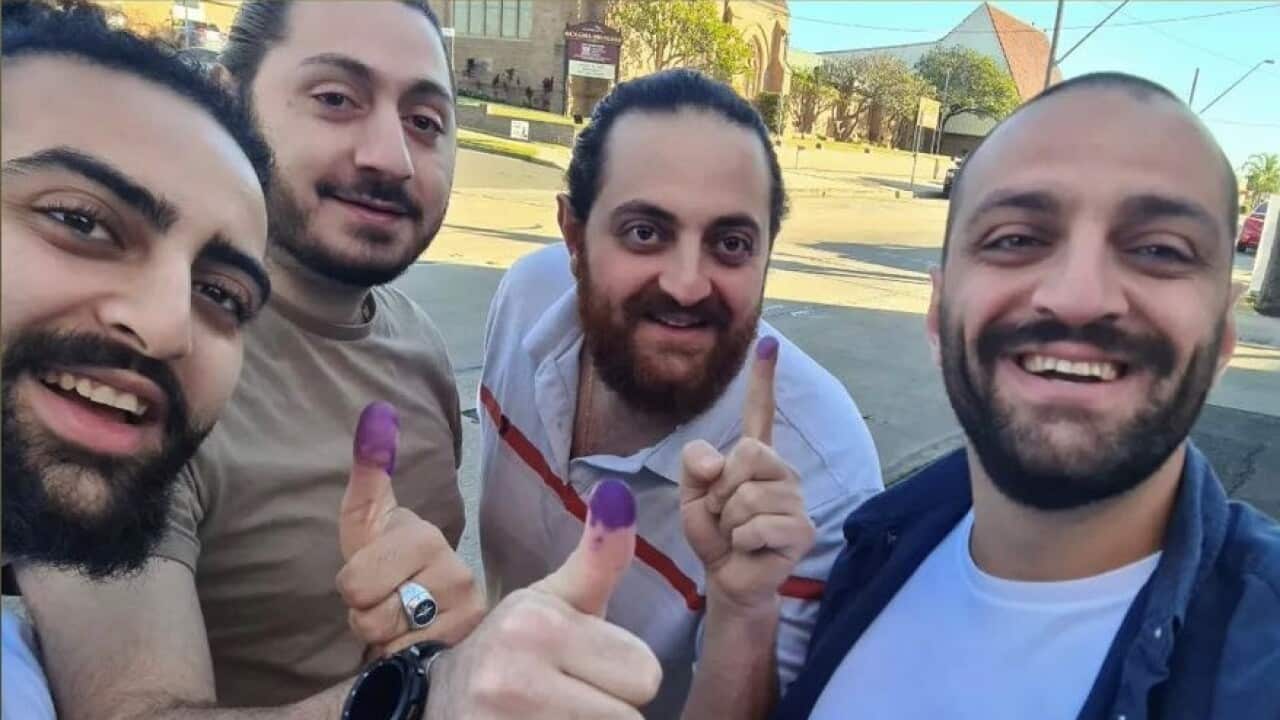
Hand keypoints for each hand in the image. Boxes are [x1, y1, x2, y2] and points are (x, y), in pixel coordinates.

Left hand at [336, 402, 484, 656]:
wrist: (424, 601)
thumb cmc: (387, 557)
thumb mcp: (367, 517)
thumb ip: (370, 468)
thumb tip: (377, 410)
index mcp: (424, 536)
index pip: (355, 582)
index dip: (353, 587)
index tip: (374, 573)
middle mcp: (455, 570)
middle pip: (371, 615)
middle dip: (368, 615)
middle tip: (387, 600)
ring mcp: (467, 609)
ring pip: (390, 639)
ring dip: (386, 637)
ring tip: (403, 620)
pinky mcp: (470, 641)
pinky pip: (410, 659)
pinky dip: (404, 656)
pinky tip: (419, 639)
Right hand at [426, 479, 661, 719]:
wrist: (437, 702)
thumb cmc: (514, 648)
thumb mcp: (553, 601)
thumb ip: (598, 558)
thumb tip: (619, 493)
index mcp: (539, 625)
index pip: (646, 674)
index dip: (624, 675)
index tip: (586, 670)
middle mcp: (514, 678)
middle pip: (631, 719)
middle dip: (609, 711)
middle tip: (570, 700)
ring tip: (558, 718)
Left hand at [680, 336, 815, 609]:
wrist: (726, 576)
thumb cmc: (714, 532)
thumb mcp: (691, 492)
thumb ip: (696, 464)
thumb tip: (718, 462)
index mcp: (755, 456)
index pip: (761, 411)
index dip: (763, 377)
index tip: (768, 343)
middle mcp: (781, 471)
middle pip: (747, 453)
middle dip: (721, 488)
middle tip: (723, 512)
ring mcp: (795, 499)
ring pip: (747, 494)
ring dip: (728, 519)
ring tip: (736, 532)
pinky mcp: (801, 529)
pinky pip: (756, 524)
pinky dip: (740, 540)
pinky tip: (749, 548)